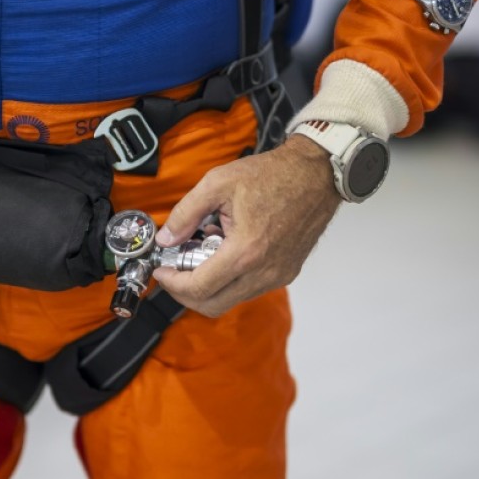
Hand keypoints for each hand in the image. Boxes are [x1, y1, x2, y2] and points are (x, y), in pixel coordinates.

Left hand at [152, 135, 341, 316]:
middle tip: (174, 271)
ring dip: (209, 285)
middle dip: (186, 292)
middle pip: (213, 305)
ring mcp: (278, 275)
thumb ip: (186, 213)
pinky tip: (224, 251)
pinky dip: (230, 279)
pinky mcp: (287, 272)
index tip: (162, 271)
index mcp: (245, 251)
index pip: (199, 288)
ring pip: (231, 299)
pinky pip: (249, 289)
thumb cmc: (274, 174)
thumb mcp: (218, 183)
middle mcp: (264, 271)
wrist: (317, 173)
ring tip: (201, 253)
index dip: (172, 284)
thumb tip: (166, 238)